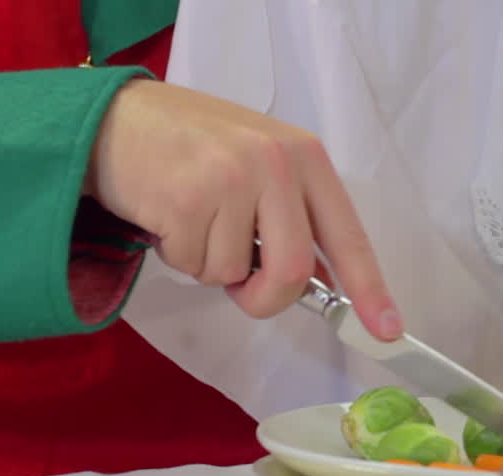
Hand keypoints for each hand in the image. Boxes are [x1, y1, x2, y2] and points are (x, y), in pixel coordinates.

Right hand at [86, 79, 401, 340]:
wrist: (116, 119)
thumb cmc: (192, 147)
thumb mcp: (258, 165)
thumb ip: (292, 216)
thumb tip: (319, 280)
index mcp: (304, 157)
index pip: (347, 234)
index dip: (369, 289)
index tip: (387, 330)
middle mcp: (274, 163)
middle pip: (292, 270)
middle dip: (265, 297)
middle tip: (241, 288)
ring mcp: (230, 180)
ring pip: (233, 274)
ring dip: (208, 265)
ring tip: (191, 218)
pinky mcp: (185, 201)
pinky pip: (193, 266)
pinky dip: (178, 255)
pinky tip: (167, 214)